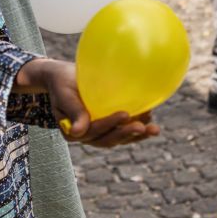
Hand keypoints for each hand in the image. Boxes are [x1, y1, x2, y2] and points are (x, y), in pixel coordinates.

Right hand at [17, 58, 159, 147]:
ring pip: (119, 138)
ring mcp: (99, 133)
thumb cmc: (62, 83)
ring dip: (137, 135)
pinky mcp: (109, 126)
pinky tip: (151, 123)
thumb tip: (78, 133)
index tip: (125, 114)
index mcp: (72, 132)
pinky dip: (138, 129)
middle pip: (108, 139)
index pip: (92, 131)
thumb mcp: (64, 94)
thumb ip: (73, 111)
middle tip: (142, 127)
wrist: (64, 78)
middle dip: (126, 134)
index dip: (109, 124)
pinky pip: (124, 131)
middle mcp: (87, 136)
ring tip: (154, 129)